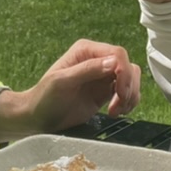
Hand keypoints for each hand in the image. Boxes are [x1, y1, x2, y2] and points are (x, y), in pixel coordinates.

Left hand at [0, 39, 140, 142]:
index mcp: (86, 51)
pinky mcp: (106, 92)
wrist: (38, 119)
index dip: (124, 72)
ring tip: (116, 110)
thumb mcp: (62, 82)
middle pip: (128, 66)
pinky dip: (128, 102)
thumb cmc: (44, 98)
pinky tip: (116, 112)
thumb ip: (88, 70)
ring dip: (130, 95)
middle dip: (128, 86)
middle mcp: (97, 60)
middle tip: (119, 104)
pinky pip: (127, 93)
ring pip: (131, 79)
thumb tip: (113, 63)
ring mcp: (103, 77)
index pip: (117, 53)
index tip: (121, 91)